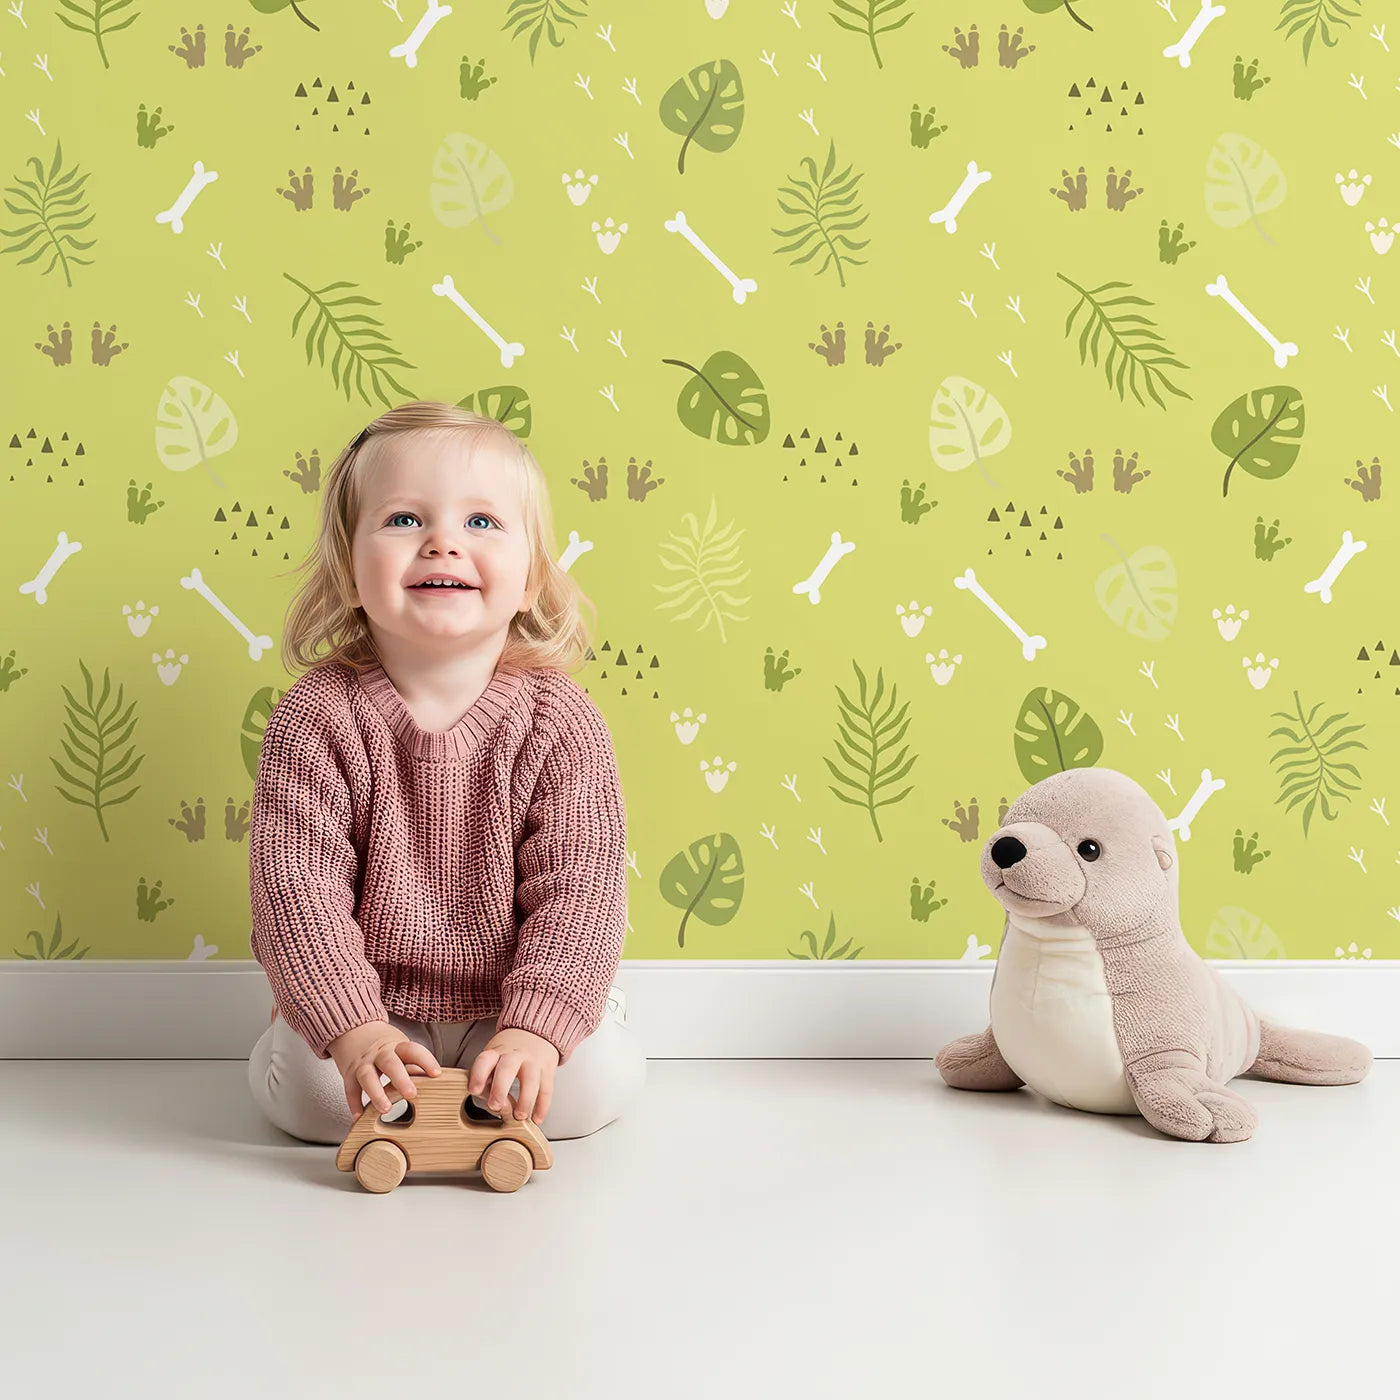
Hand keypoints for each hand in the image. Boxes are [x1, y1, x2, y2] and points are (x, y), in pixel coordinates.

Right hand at [327, 1020, 441, 1122]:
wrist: (353, 1030)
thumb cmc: (383, 1044)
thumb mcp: (400, 1047)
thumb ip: (412, 1064)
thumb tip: (430, 1082)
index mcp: (397, 1045)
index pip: (413, 1050)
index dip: (425, 1061)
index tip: (436, 1073)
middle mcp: (379, 1053)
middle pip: (390, 1063)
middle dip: (401, 1079)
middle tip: (411, 1094)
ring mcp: (363, 1063)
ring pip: (368, 1077)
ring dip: (377, 1094)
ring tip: (386, 1109)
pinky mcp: (348, 1074)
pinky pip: (350, 1090)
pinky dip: (354, 1104)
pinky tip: (360, 1117)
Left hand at [468, 1027, 559, 1125]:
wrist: (536, 1033)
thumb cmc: (509, 1052)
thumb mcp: (494, 1057)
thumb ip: (489, 1080)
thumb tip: (495, 1105)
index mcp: (496, 1052)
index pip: (484, 1060)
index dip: (478, 1075)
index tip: (474, 1090)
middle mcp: (515, 1055)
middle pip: (507, 1069)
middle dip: (500, 1089)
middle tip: (495, 1106)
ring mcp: (533, 1062)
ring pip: (531, 1080)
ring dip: (525, 1101)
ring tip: (519, 1116)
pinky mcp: (548, 1070)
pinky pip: (547, 1090)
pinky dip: (542, 1107)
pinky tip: (536, 1119)